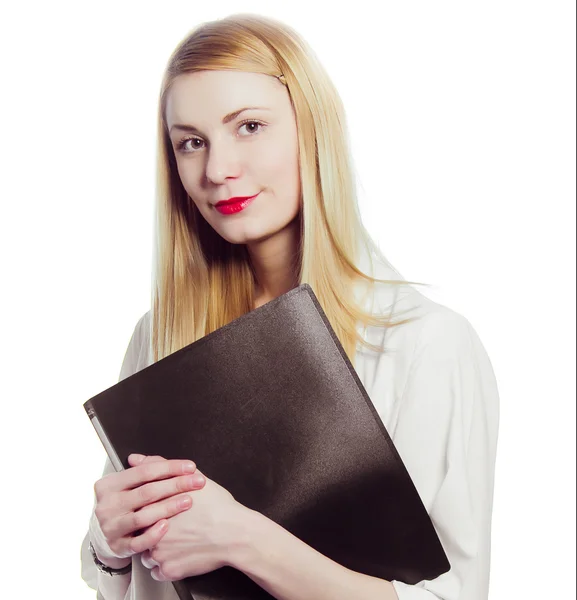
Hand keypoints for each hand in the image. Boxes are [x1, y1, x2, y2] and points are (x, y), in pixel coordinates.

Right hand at [91, 454, 206, 565]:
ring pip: (143, 516)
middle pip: (146, 492)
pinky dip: (153, 534)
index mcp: (110, 485)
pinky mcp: (118, 547)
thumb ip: (141, 470)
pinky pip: (138, 543)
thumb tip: (140, 457)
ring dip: (169, 507)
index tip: (190, 467)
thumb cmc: (121, 505)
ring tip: (188, 501)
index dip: (170, 468)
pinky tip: (167, 526)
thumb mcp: (127, 484)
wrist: (102, 535)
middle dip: (175, 485)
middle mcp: (108, 506)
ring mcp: (111, 527)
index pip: (144, 471)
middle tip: (197, 482)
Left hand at [136, 455, 251, 581]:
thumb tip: (136, 459)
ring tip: (177, 539)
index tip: (161, 510)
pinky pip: (156, 571)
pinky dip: (165, 564)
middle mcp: (151, 530)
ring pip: (145, 553)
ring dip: (155, 548)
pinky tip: (179, 553)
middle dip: (150, 527)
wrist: (235, 533)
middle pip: (139, 530)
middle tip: (172, 525)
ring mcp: (159, 553)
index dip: (149, 508)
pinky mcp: (168, 570)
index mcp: (154, 506)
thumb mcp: (191, 477)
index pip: (136, 507)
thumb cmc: (218, 506)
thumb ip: (159, 466)